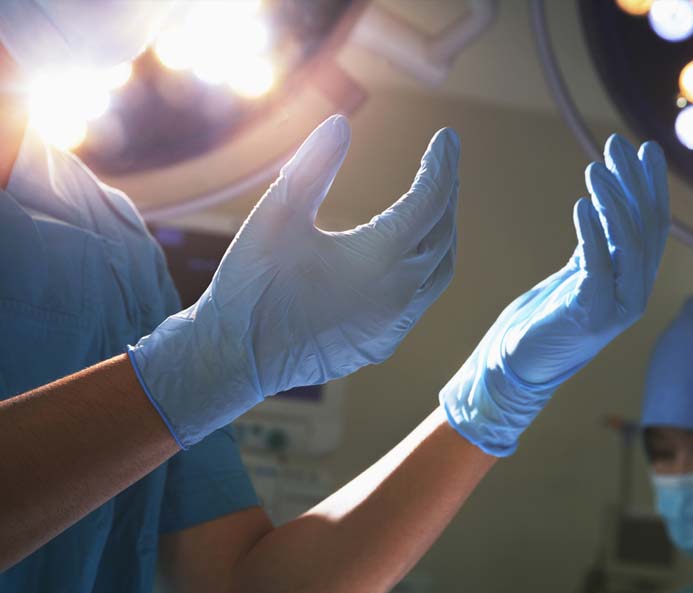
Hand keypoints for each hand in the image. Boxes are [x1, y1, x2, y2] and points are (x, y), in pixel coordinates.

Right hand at [130, 115, 459, 446]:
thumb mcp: (276, 216)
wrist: (234, 358)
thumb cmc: (251, 286)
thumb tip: (340, 124)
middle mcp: (398, 296)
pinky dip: (425, 268)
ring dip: (441, 235)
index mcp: (379, 260)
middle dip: (446, 196)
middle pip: (442, 236)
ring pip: (439, 272)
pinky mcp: (382, 343)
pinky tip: (409, 256)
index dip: (441, 166)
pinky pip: (420, 300)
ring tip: (435, 204)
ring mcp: (393, 326)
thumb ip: (311, 168)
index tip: (447, 137)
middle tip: (443, 165)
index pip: (428, 202)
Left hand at [439, 134, 668, 456]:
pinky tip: (581, 206)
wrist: (516, 364)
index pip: (651, 225)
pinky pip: (598, 269)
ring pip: (629, 246)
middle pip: (644, 228)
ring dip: (613, 203)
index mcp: (633, 280)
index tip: (644, 149)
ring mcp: (618, 308)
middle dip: (633, 182)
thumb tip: (606, 202)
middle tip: (617, 143)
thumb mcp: (578, 272)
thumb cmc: (544, 317)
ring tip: (596, 169)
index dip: (650, 187)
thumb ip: (598, 244)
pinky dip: (592, 236)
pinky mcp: (591, 318)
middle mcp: (634, 292)